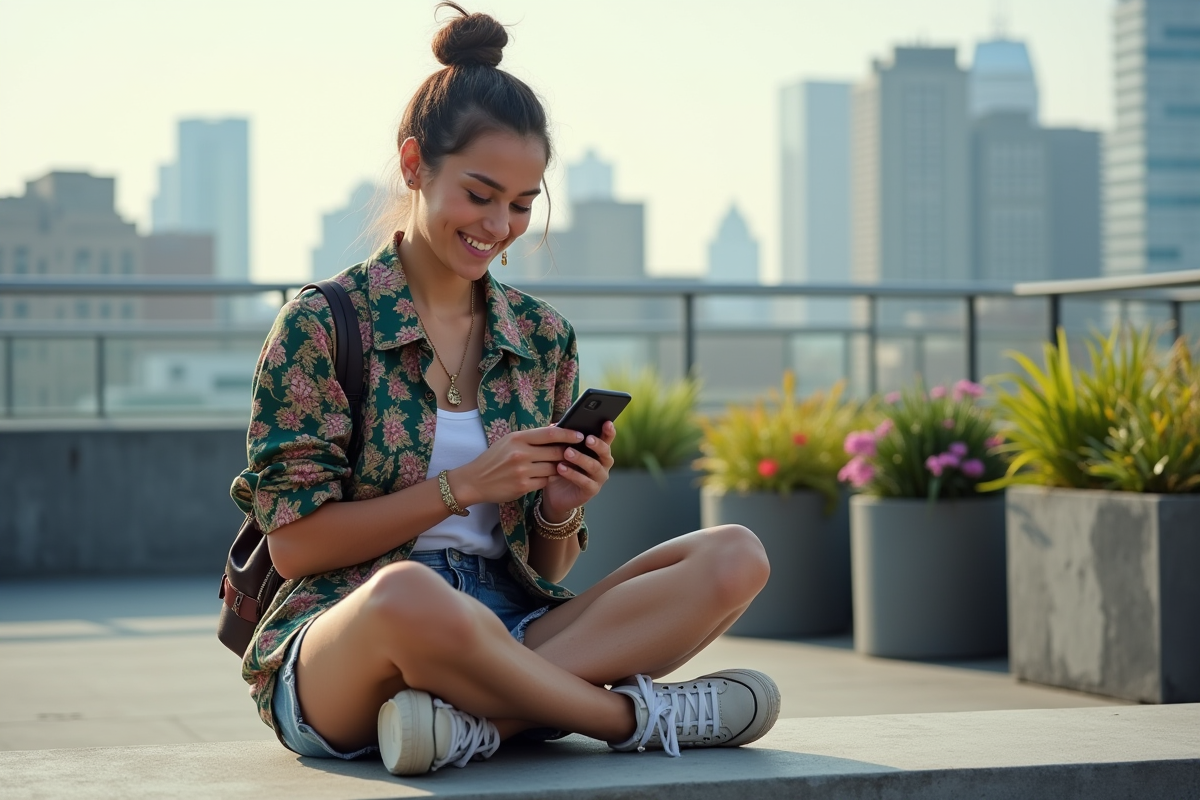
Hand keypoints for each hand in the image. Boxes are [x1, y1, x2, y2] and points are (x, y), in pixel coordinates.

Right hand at [451, 425, 584, 506]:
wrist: (474, 481)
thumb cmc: (493, 459)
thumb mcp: (509, 441)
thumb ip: (531, 436)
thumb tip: (555, 427)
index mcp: (517, 438)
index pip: (550, 433)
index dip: (568, 433)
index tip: (580, 434)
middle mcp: (521, 453)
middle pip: (556, 451)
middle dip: (569, 452)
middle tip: (577, 452)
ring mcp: (522, 471)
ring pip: (554, 468)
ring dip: (560, 467)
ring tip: (564, 465)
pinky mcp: (523, 486)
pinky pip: (546, 482)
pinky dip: (549, 479)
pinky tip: (547, 476)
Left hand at [541, 420, 615, 519]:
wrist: (555, 493)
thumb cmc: (561, 467)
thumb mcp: (560, 451)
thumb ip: (561, 439)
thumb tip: (553, 426)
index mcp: (598, 450)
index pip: (607, 438)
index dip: (609, 431)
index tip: (606, 422)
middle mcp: (603, 463)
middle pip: (605, 452)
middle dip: (597, 444)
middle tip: (587, 439)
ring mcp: (599, 478)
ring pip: (594, 466)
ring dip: (581, 458)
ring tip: (567, 452)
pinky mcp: (591, 490)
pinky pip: (585, 482)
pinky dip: (573, 474)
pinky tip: (561, 468)